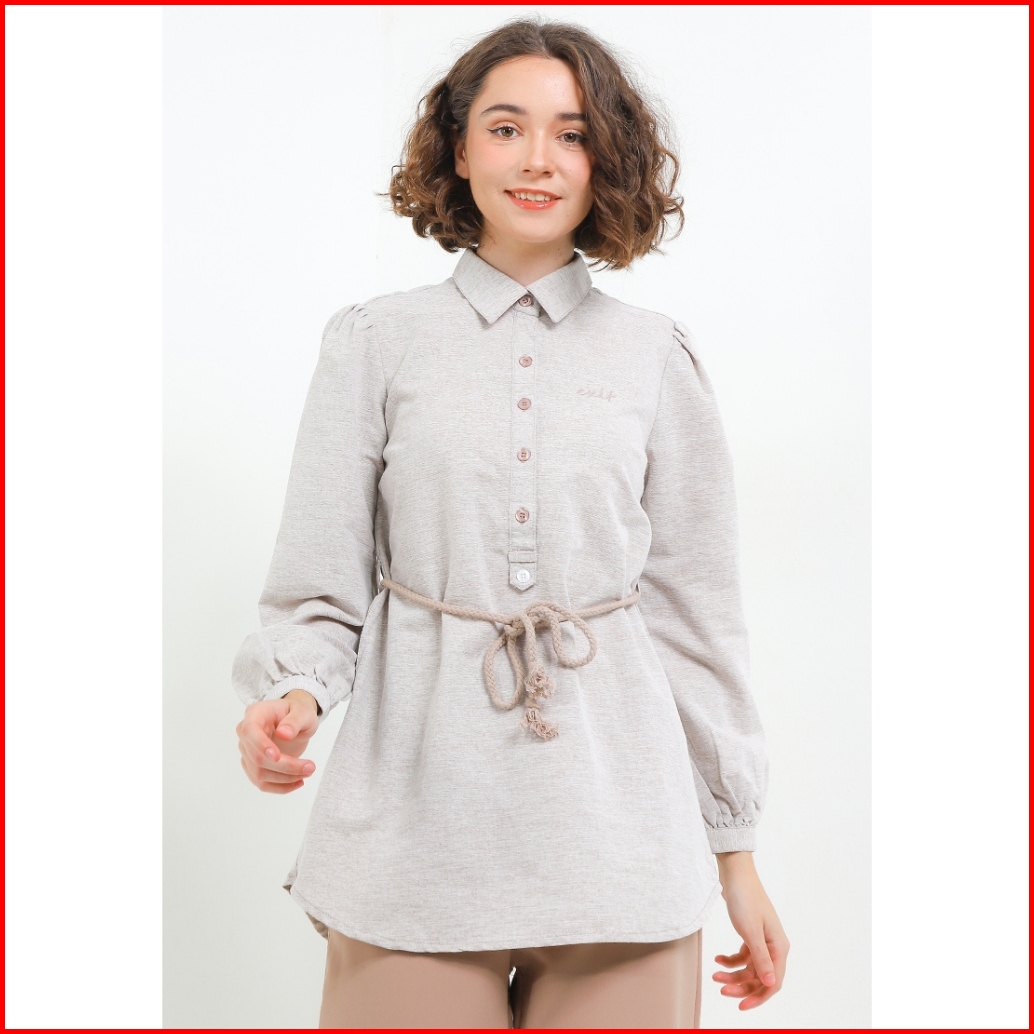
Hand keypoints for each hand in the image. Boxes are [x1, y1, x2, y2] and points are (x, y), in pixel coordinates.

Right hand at [237, 690, 319, 793]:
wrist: (294, 722)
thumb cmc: (297, 712)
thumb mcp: (303, 711)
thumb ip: (294, 721)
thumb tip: (283, 734)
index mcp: (255, 714)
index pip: (250, 731)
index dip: (261, 745)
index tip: (277, 756)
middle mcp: (246, 734)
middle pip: (257, 758)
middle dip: (285, 766)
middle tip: (310, 767)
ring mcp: (247, 752)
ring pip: (259, 774)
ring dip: (285, 778)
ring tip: (308, 772)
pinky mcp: (252, 766)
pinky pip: (262, 783)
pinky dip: (281, 787)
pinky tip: (298, 782)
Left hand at [712, 852, 789, 1009]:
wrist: (735, 875)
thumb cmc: (745, 900)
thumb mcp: (751, 931)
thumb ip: (761, 958)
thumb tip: (770, 984)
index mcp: (779, 947)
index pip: (773, 982)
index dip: (758, 997)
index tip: (740, 1006)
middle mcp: (773, 947)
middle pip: (760, 978)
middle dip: (741, 986)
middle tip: (720, 988)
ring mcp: (762, 941)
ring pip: (749, 969)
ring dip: (733, 975)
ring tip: (714, 975)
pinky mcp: (750, 935)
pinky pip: (742, 957)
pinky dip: (730, 961)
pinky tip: (717, 959)